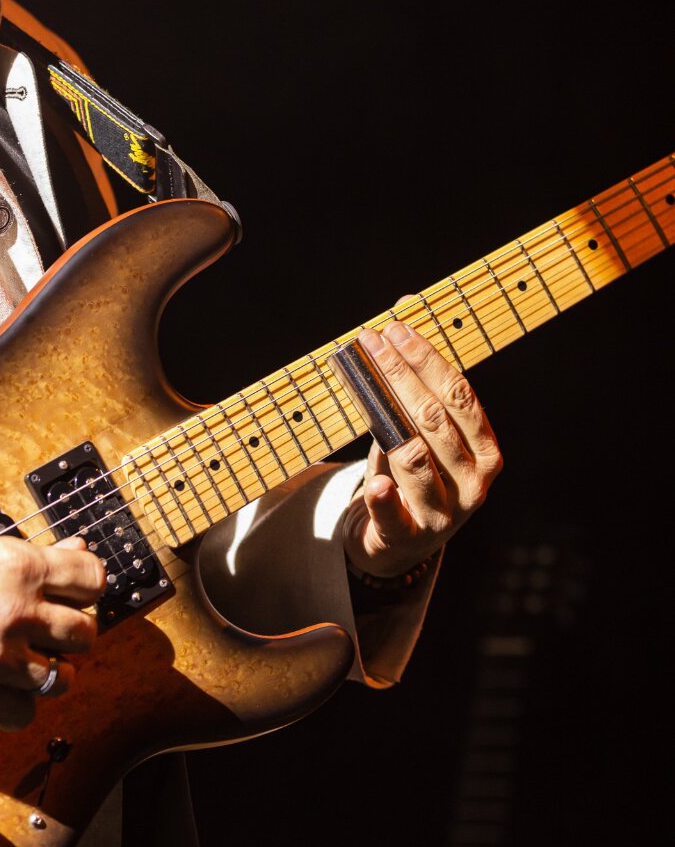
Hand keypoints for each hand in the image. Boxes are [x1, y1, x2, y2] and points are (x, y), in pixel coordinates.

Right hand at [0, 523, 104, 729]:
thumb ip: (28, 553)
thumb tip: (70, 554)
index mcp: (20, 567)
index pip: (92, 581)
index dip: (87, 588)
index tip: (77, 594)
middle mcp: (17, 614)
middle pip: (84, 634)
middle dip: (72, 632)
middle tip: (53, 631)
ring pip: (61, 679)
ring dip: (49, 671)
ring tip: (29, 662)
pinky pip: (23, 715)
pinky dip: (19, 706)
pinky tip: (3, 688)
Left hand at [341, 320, 502, 578]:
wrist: (404, 541)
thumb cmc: (417, 474)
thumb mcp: (425, 434)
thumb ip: (419, 383)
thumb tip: (405, 305)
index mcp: (486, 452)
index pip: (459, 396)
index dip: (427, 359)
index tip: (398, 329)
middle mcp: (474, 482)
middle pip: (434, 419)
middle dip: (401, 374)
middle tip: (373, 341)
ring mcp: (444, 512)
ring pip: (414, 455)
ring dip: (385, 412)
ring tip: (360, 378)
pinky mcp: (409, 534)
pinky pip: (394, 513)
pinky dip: (385, 497)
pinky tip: (377, 482)